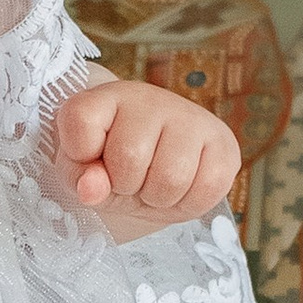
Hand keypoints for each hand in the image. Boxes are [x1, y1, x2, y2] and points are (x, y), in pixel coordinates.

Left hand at [51, 77, 239, 235]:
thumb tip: (92, 188)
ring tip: (152, 185)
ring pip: (172, 177)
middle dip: (124, 185)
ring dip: (157, 198)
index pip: (81, 119)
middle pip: (129, 157)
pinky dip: (189, 203)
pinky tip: (180, 190)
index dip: (79, 153)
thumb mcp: (80, 174)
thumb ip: (78, 177)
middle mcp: (150, 99)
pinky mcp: (224, 142)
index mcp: (106, 98)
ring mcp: (191, 117)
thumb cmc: (110, 169)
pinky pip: (208, 187)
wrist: (152, 174)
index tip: (88, 157)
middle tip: (128, 180)